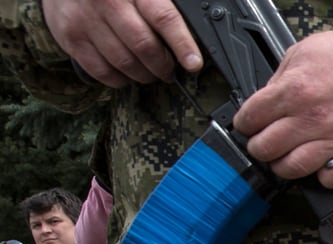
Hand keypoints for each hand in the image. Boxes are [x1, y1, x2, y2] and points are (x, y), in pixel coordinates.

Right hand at [42, 0, 201, 86]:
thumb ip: (159, 5)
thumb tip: (189, 34)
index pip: (163, 18)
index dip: (182, 44)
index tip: (194, 63)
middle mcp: (107, 2)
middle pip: (144, 46)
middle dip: (163, 66)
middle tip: (170, 71)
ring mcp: (85, 20)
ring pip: (124, 62)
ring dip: (144, 75)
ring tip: (151, 73)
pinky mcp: (70, 37)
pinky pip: (101, 70)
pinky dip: (119, 79)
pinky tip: (127, 75)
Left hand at [234, 31, 332, 188]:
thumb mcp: (299, 53)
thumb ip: (278, 81)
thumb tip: (264, 104)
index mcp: (293, 90)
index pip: (249, 118)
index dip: (244, 122)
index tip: (249, 123)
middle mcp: (310, 117)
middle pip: (266, 148)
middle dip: (259, 146)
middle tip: (264, 142)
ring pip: (294, 167)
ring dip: (284, 166)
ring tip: (286, 158)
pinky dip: (327, 178)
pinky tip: (321, 168)